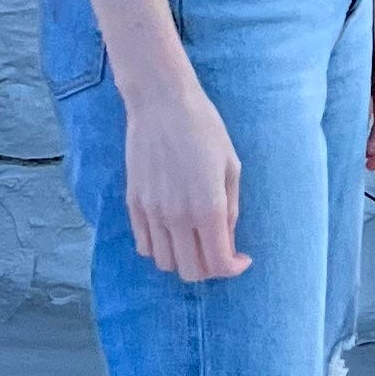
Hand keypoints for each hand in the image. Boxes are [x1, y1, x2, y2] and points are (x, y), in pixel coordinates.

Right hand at [124, 73, 249, 282]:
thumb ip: (230, 208)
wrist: (161, 103)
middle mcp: (177, 217)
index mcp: (207, 207)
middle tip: (220, 250)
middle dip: (210, 268)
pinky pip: (144, 245)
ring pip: (164, 263)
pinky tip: (173, 231)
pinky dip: (160, 248)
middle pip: (191, 271)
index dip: (233, 268)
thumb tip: (228, 239)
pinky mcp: (133, 204)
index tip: (241, 258)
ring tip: (196, 240)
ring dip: (184, 259)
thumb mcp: (231, 166)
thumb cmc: (204, 128)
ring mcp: (151, 212)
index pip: (218, 263)